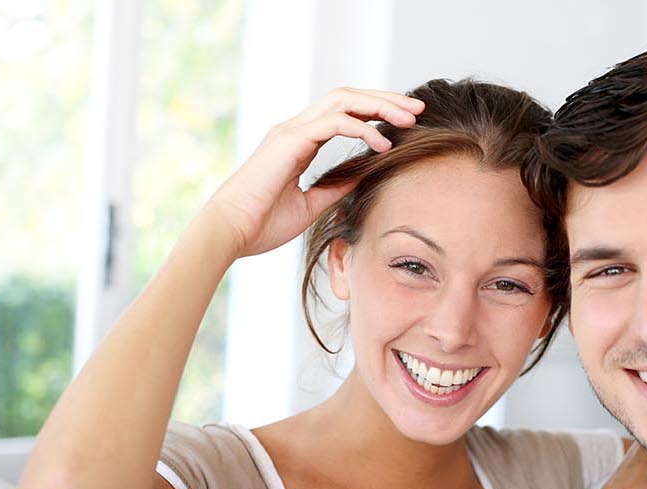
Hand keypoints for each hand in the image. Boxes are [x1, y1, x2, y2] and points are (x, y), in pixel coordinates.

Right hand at [196, 88, 423, 259]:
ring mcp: (291, 132)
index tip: (406, 123)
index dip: (375, 113)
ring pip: (343, 100)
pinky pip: (333, 122)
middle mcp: (295, 130)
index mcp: (298, 142)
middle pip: (347, 97)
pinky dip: (361, 128)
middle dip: (385, 99)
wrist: (229, 233)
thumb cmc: (261, 225)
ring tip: (409, 118)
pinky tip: (382, 144)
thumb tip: (362, 179)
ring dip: (379, 105)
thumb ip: (334, 188)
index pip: (343, 113)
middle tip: (417, 109)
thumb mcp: (310, 206)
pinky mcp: (289, 141)